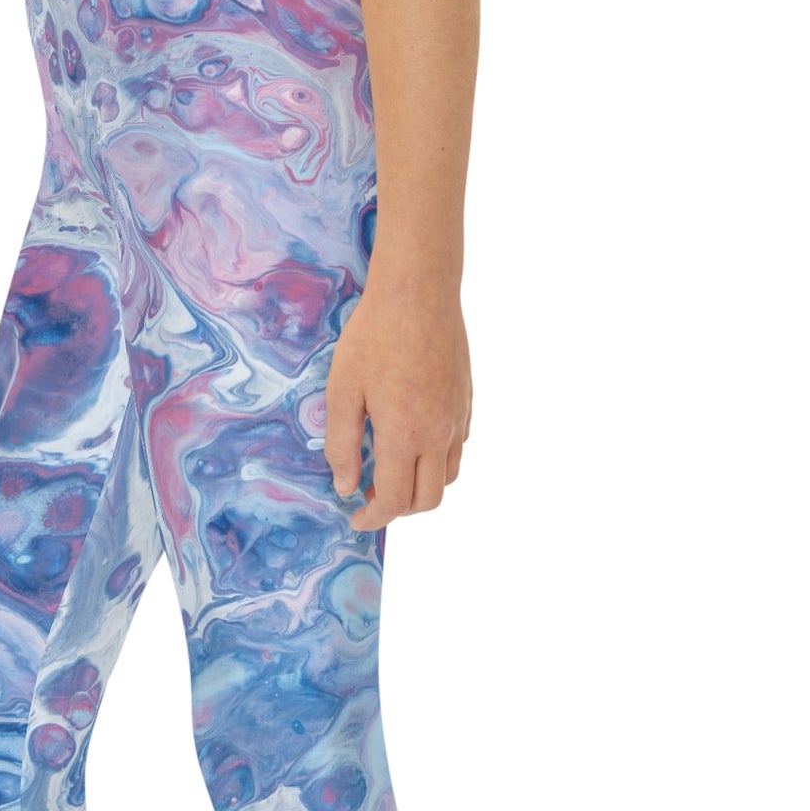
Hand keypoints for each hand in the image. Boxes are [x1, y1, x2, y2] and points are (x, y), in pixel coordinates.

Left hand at [324, 277, 472, 530]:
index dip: (373, 518)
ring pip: (449, 476)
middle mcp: (438, 434)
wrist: (419, 292)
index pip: (394, 500)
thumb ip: (342, 445)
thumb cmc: (373, 337)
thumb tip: (345, 486)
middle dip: (399, 510)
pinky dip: (438, 460)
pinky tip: (414, 441)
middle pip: (428, 499)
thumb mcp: (342, 392)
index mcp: (404, 436)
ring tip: (393, 473)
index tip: (356, 518)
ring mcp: (457, 418)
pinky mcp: (467, 400)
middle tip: (371, 499)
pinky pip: (458, 447)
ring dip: (422, 487)